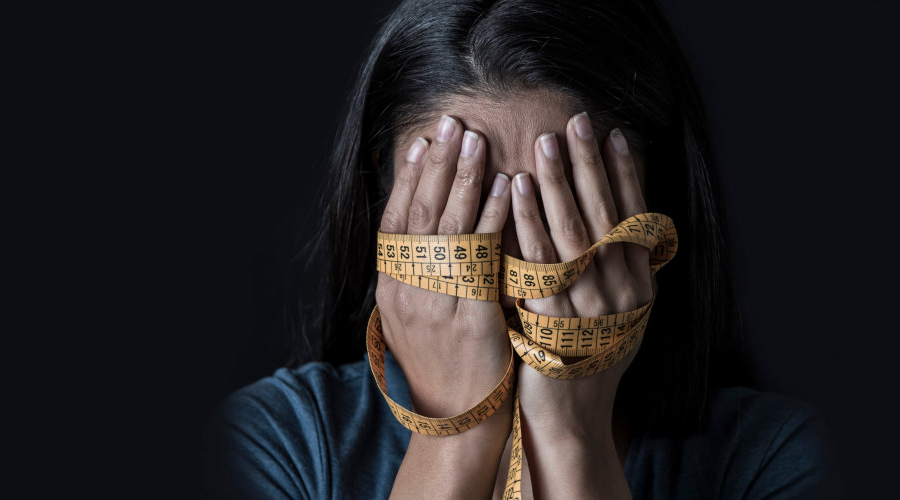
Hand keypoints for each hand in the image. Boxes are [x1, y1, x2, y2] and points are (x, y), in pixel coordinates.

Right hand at [380, 115, 516, 498]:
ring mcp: (435, 303)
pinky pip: (483, 256)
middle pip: (420, 213)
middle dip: (438, 164)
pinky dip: (494, 218)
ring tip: (478, 140)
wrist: (457, 420)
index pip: (397, 218)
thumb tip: (431, 226)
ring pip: (449, 227)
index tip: (425, 139)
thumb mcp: (419, 316)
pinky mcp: (469, 317)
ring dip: (465, 179)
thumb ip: (422, 272)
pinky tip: (507, 188)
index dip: (412, 176)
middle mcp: (406, 290)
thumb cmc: (447, 366)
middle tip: (454, 123)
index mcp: (391, 287)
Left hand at [505, 112, 647, 498]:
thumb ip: (620, 271)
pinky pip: (540, 258)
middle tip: (576, 123)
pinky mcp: (553, 318)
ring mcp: (589, 305)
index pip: (633, 216)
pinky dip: (529, 220)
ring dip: (559, 182)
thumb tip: (619, 220)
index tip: (612, 135)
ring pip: (574, 231)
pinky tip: (519, 189)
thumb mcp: (617, 314)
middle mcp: (621, 291)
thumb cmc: (587, 362)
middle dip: (589, 165)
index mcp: (640, 285)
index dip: (624, 174)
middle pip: (605, 214)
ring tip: (545, 143)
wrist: (571, 420)